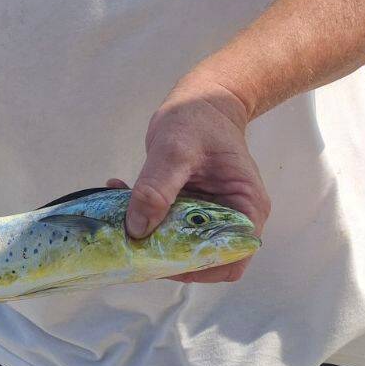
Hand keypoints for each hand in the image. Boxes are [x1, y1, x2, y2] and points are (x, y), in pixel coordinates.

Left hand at [114, 78, 270, 283]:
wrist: (201, 99)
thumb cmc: (199, 118)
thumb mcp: (175, 149)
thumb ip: (157, 188)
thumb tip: (138, 229)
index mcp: (246, 208)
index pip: (230, 258)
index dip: (197, 266)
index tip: (158, 257)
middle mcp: (232, 217)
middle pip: (202, 256)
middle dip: (162, 251)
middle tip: (127, 237)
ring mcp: (209, 213)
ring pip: (179, 241)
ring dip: (147, 232)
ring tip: (118, 209)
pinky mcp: (188, 206)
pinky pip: (165, 222)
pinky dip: (142, 213)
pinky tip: (118, 190)